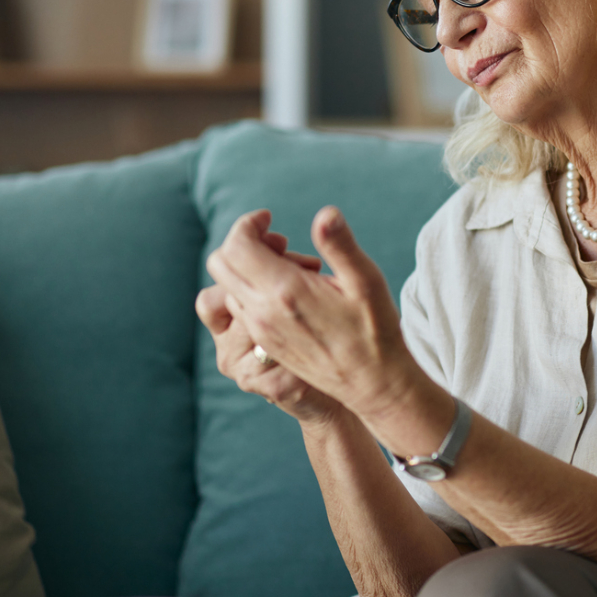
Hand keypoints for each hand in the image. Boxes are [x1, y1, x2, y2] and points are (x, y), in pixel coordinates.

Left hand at [203, 206, 426, 423]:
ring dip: (249, 267)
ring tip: (296, 270)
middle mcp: (262, 313)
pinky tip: (291, 293)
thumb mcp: (366, 282)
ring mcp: (260, 331)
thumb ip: (340, 245)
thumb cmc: (375, 330)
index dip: (248, 223)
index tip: (269, 217)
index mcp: (284, 292)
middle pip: (221, 263)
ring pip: (228, 286)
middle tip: (279, 242)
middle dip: (243, 242)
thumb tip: (326, 213)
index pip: (237, 245)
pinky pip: (239, 307)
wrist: (373, 384)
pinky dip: (253, 289)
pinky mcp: (264, 344)